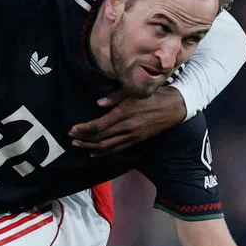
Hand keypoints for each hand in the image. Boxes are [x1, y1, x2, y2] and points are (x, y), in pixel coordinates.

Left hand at [69, 86, 186, 154]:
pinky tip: (94, 153)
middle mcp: (126, 128)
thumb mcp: (134, 91)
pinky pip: (117, 149)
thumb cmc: (154, 95)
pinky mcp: (136, 141)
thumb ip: (115, 97)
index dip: (83, 130)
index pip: (98, 126)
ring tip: (78, 146)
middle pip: (99, 139)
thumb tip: (98, 104)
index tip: (72, 129)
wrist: (175, 107)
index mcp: (123, 113)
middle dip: (83, 140)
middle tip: (71, 138)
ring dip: (90, 148)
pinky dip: (104, 152)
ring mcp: (131, 136)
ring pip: (107, 147)